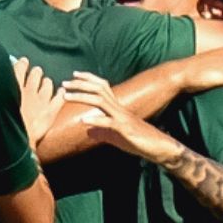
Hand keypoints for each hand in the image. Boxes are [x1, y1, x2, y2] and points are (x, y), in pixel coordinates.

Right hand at [13, 57, 62, 145]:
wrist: (17, 140)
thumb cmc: (3, 125)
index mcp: (14, 89)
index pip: (19, 69)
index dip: (21, 64)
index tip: (23, 62)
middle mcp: (29, 91)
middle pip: (35, 74)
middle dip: (36, 72)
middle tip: (36, 73)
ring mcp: (42, 100)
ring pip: (48, 84)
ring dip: (47, 83)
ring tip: (47, 83)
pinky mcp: (51, 111)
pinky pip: (59, 98)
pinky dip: (61, 94)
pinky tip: (61, 92)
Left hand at [62, 72, 182, 162]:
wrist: (158, 147)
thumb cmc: (138, 140)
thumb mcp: (115, 135)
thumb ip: (102, 131)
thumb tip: (88, 131)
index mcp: (116, 107)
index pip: (102, 86)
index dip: (88, 78)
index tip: (73, 75)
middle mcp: (119, 108)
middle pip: (99, 88)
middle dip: (80, 84)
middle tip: (64, 83)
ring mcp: (122, 117)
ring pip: (100, 101)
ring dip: (82, 97)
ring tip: (66, 96)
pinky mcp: (125, 129)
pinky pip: (109, 122)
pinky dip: (95, 120)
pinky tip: (83, 120)